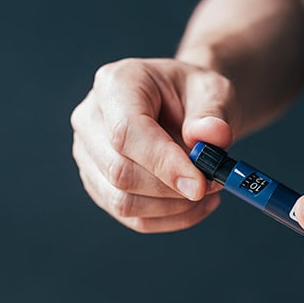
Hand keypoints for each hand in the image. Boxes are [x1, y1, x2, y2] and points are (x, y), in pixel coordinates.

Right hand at [70, 58, 235, 231]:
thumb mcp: (214, 91)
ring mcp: (88, 154)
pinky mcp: (99, 184)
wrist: (189, 106)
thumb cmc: (197, 95)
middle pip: (119, 171)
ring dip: (173, 207)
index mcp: (116, 84)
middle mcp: (91, 118)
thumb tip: (211, 137)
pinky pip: (131, 217)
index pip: (126, 133)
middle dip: (172, 189)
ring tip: (209, 192)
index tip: (200, 183)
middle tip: (214, 184)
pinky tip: (196, 205)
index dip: (163, 163)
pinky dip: (170, 218)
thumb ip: (214, 113)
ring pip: (122, 201)